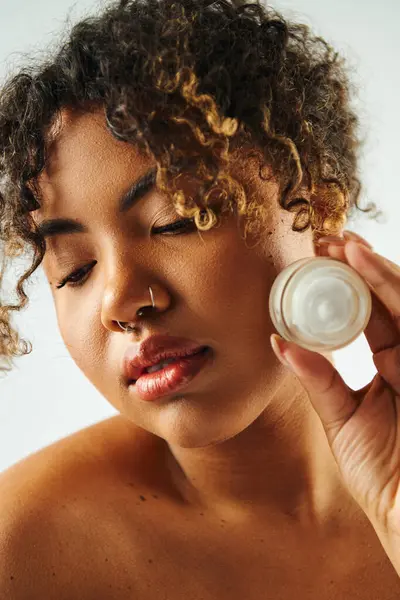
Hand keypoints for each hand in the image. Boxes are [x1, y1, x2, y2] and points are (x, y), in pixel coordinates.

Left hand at [270, 230, 399, 545]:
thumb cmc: (383, 475)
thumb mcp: (344, 421)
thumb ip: (319, 381)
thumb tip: (279, 343)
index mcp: (392, 369)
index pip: (373, 315)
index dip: (350, 285)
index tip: (321, 257)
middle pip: (392, 301)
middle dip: (363, 267)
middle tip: (329, 238)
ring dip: (379, 272)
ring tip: (345, 246)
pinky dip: (393, 295)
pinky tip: (368, 271)